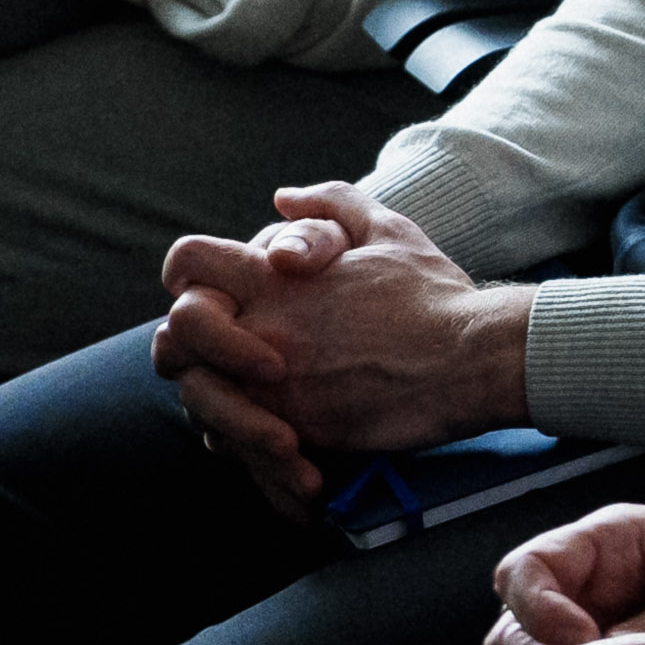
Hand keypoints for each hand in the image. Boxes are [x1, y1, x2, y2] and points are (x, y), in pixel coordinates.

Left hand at [153, 188, 530, 509]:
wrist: (472, 359)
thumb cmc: (433, 294)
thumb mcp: (387, 227)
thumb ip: (329, 203)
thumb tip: (282, 198)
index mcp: (275, 277)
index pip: (187, 263)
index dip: (188, 277)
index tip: (214, 295)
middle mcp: (262, 330)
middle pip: (172, 338)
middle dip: (187, 348)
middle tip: (221, 358)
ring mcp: (274, 386)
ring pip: (197, 399)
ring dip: (215, 401)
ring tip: (253, 402)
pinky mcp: (297, 432)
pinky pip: (237, 447)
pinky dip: (245, 446)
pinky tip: (276, 438)